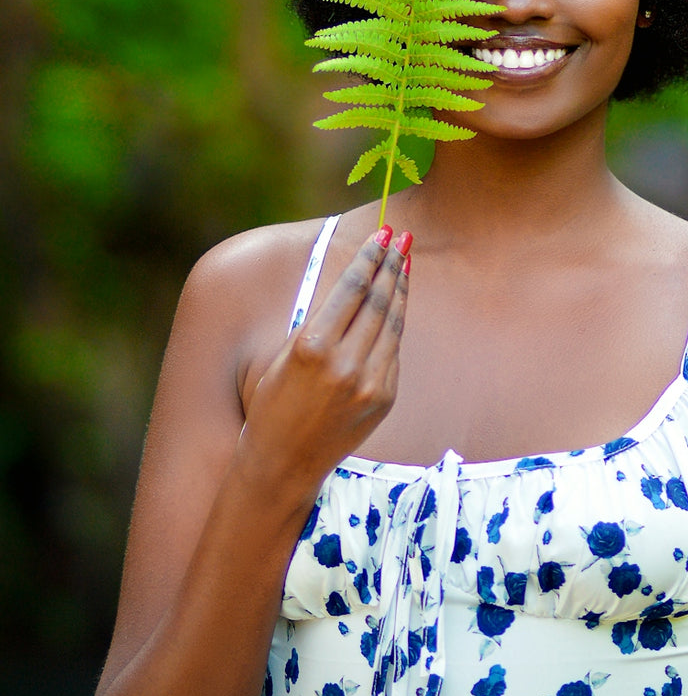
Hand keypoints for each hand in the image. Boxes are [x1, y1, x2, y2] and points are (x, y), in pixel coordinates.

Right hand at [237, 226, 410, 498]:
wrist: (283, 461)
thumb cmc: (274, 402)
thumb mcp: (286, 355)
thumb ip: (321, 322)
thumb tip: (354, 283)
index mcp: (313, 346)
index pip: (352, 288)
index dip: (370, 257)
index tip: (383, 234)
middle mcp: (344, 363)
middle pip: (377, 300)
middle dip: (391, 265)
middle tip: (402, 239)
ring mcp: (369, 383)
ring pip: (391, 324)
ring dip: (399, 290)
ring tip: (404, 263)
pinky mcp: (383, 398)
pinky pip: (392, 351)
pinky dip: (395, 324)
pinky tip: (396, 305)